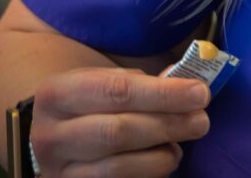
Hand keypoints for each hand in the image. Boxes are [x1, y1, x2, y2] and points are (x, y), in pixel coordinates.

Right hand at [30, 66, 210, 176]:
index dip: (162, 93)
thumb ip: (139, 84)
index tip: (199, 92)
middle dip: (166, 124)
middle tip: (201, 120)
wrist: (49, 137)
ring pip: (117, 168)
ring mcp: (58, 171)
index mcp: (57, 94)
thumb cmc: (86, 103)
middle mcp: (50, 135)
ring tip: (179, 145)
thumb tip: (186, 86)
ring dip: (159, 157)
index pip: (117, 91)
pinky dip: (146, 175)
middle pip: (118, 131)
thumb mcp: (100, 82)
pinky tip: (163, 161)